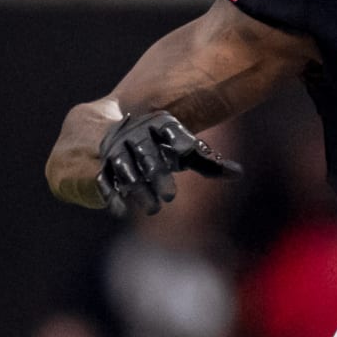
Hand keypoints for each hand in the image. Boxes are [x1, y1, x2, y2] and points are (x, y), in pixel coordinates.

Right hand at [95, 111, 241, 216]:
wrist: (107, 134)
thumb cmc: (157, 147)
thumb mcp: (181, 151)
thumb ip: (207, 162)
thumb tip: (238, 173)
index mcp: (158, 125)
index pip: (170, 130)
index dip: (178, 140)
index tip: (187, 151)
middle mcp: (135, 135)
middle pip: (147, 154)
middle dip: (157, 174)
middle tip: (170, 197)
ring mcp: (114, 150)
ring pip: (125, 169)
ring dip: (137, 189)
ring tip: (153, 209)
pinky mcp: (98, 167)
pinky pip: (102, 180)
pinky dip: (111, 194)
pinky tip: (120, 210)